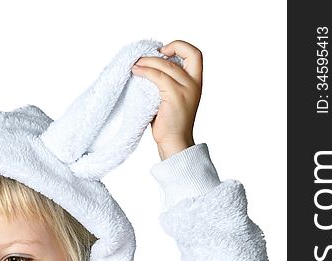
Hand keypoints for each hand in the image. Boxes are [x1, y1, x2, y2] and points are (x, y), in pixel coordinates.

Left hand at [131, 40, 202, 159]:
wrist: (174, 142)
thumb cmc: (170, 123)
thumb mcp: (172, 97)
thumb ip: (168, 82)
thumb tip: (149, 67)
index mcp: (196, 82)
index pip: (195, 54)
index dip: (180, 46)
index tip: (163, 51)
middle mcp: (194, 83)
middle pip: (182, 55)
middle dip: (161, 52)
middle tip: (143, 57)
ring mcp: (186, 89)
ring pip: (167, 65)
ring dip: (148, 61)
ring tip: (135, 64)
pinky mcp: (174, 96)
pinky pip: (158, 76)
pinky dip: (145, 71)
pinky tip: (136, 71)